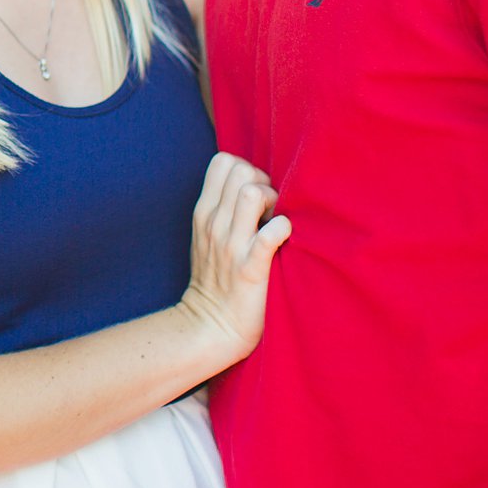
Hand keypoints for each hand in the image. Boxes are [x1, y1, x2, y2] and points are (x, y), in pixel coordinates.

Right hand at [178, 151, 290, 361]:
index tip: (257, 196)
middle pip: (241, 170)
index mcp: (203, 213)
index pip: (223, 161)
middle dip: (264, 182)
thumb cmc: (216, 280)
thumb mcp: (207, 237)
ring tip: (276, 223)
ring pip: (253, 193)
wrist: (210, 327)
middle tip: (271, 210)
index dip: (247, 170)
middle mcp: (214, 223)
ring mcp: (231, 245)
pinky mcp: (250, 269)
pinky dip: (283, 230)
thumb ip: (223, 209)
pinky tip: (284, 239)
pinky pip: (270, 234)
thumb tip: (254, 188)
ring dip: (274, 202)